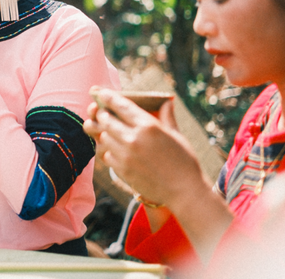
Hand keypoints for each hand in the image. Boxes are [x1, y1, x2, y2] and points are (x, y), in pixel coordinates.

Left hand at [83, 88, 205, 207]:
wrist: (184, 192)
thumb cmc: (184, 161)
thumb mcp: (176, 135)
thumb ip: (167, 117)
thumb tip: (167, 101)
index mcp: (148, 126)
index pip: (121, 105)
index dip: (108, 97)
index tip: (100, 93)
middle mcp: (134, 138)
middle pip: (106, 120)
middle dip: (102, 115)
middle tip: (103, 114)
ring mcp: (126, 155)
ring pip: (103, 137)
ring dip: (105, 133)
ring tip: (111, 133)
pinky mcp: (122, 170)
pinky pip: (106, 155)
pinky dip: (109, 151)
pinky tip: (116, 151)